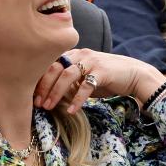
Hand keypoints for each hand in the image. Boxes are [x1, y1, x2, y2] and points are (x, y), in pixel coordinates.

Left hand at [34, 50, 165, 115]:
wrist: (133, 74)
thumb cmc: (106, 77)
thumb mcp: (84, 78)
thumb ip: (69, 82)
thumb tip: (48, 96)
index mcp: (73, 54)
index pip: (50, 64)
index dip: (39, 80)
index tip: (31, 96)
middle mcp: (80, 54)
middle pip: (55, 68)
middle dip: (44, 87)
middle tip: (38, 103)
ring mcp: (91, 61)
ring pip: (67, 76)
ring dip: (56, 92)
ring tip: (49, 106)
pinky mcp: (103, 71)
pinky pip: (86, 86)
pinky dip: (77, 99)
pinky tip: (71, 111)